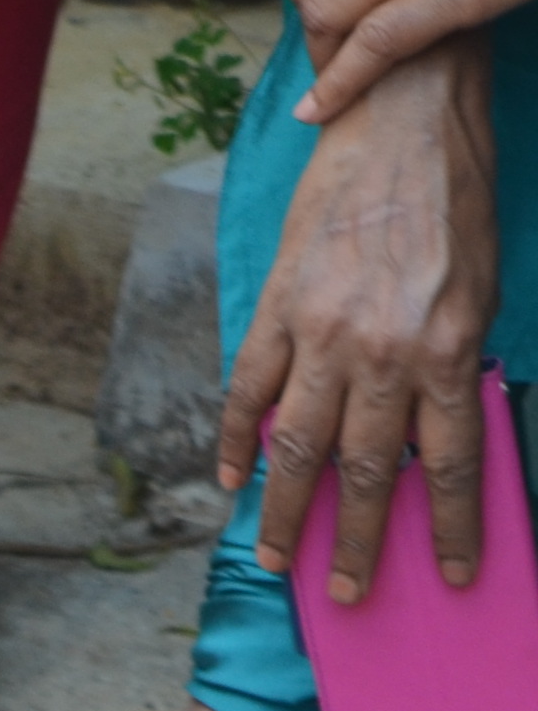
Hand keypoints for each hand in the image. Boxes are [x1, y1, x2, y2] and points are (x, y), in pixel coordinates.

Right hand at [220, 40, 503, 601]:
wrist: (404, 120)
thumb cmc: (453, 200)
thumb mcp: (478, 288)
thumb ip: (455, 360)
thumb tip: (435, 429)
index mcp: (449, 348)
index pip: (453, 462)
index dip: (454, 526)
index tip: (453, 575)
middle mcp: (385, 352)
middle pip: (372, 471)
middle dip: (362, 540)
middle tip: (349, 590)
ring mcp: (323, 334)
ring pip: (302, 447)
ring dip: (287, 512)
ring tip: (275, 557)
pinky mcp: (278, 309)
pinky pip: (248, 391)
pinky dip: (237, 440)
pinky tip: (232, 478)